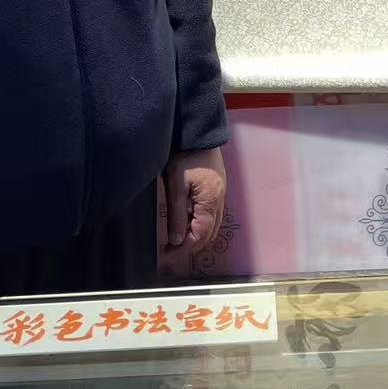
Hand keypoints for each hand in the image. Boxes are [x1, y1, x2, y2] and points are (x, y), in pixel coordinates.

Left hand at [161, 147, 225, 273]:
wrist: (198, 131)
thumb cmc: (185, 156)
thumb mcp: (176, 185)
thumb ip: (177, 214)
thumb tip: (176, 241)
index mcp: (210, 201)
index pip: (200, 235)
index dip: (184, 250)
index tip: (166, 257)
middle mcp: (219, 200)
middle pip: (209, 233)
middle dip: (190, 246)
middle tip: (170, 253)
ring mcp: (221, 194)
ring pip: (212, 225)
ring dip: (196, 236)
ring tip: (177, 241)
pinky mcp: (217, 187)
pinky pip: (212, 214)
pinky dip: (200, 224)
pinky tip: (186, 222)